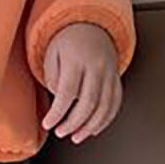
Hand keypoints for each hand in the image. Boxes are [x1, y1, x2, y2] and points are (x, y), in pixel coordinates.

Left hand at [41, 23, 122, 143]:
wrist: (90, 27)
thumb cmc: (67, 45)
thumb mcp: (51, 57)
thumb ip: (53, 81)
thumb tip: (59, 105)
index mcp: (77, 60)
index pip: (67, 92)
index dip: (57, 113)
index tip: (48, 125)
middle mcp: (97, 66)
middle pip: (88, 102)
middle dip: (73, 123)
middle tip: (61, 132)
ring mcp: (109, 73)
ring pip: (105, 106)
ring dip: (90, 126)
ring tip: (76, 136)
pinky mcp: (116, 79)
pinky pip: (115, 103)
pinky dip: (105, 120)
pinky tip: (93, 130)